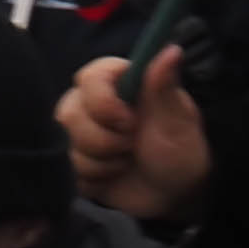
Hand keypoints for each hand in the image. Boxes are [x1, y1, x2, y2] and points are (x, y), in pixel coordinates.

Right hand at [58, 43, 210, 225]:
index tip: (129, 121)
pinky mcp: (75, 160)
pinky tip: (114, 176)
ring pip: (68, 144)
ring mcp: (81, 132)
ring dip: (102, 161)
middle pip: (70, 112)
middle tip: (132, 145)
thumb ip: (164, 87)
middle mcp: (95, 104)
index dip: (102, 101)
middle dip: (104, 139)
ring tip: (126, 161)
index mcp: (121, 85)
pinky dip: (95, 178)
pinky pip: (69, 169)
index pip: (90, 77)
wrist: (171, 197)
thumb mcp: (178, 122)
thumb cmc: (180, 152)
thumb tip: (172, 50)